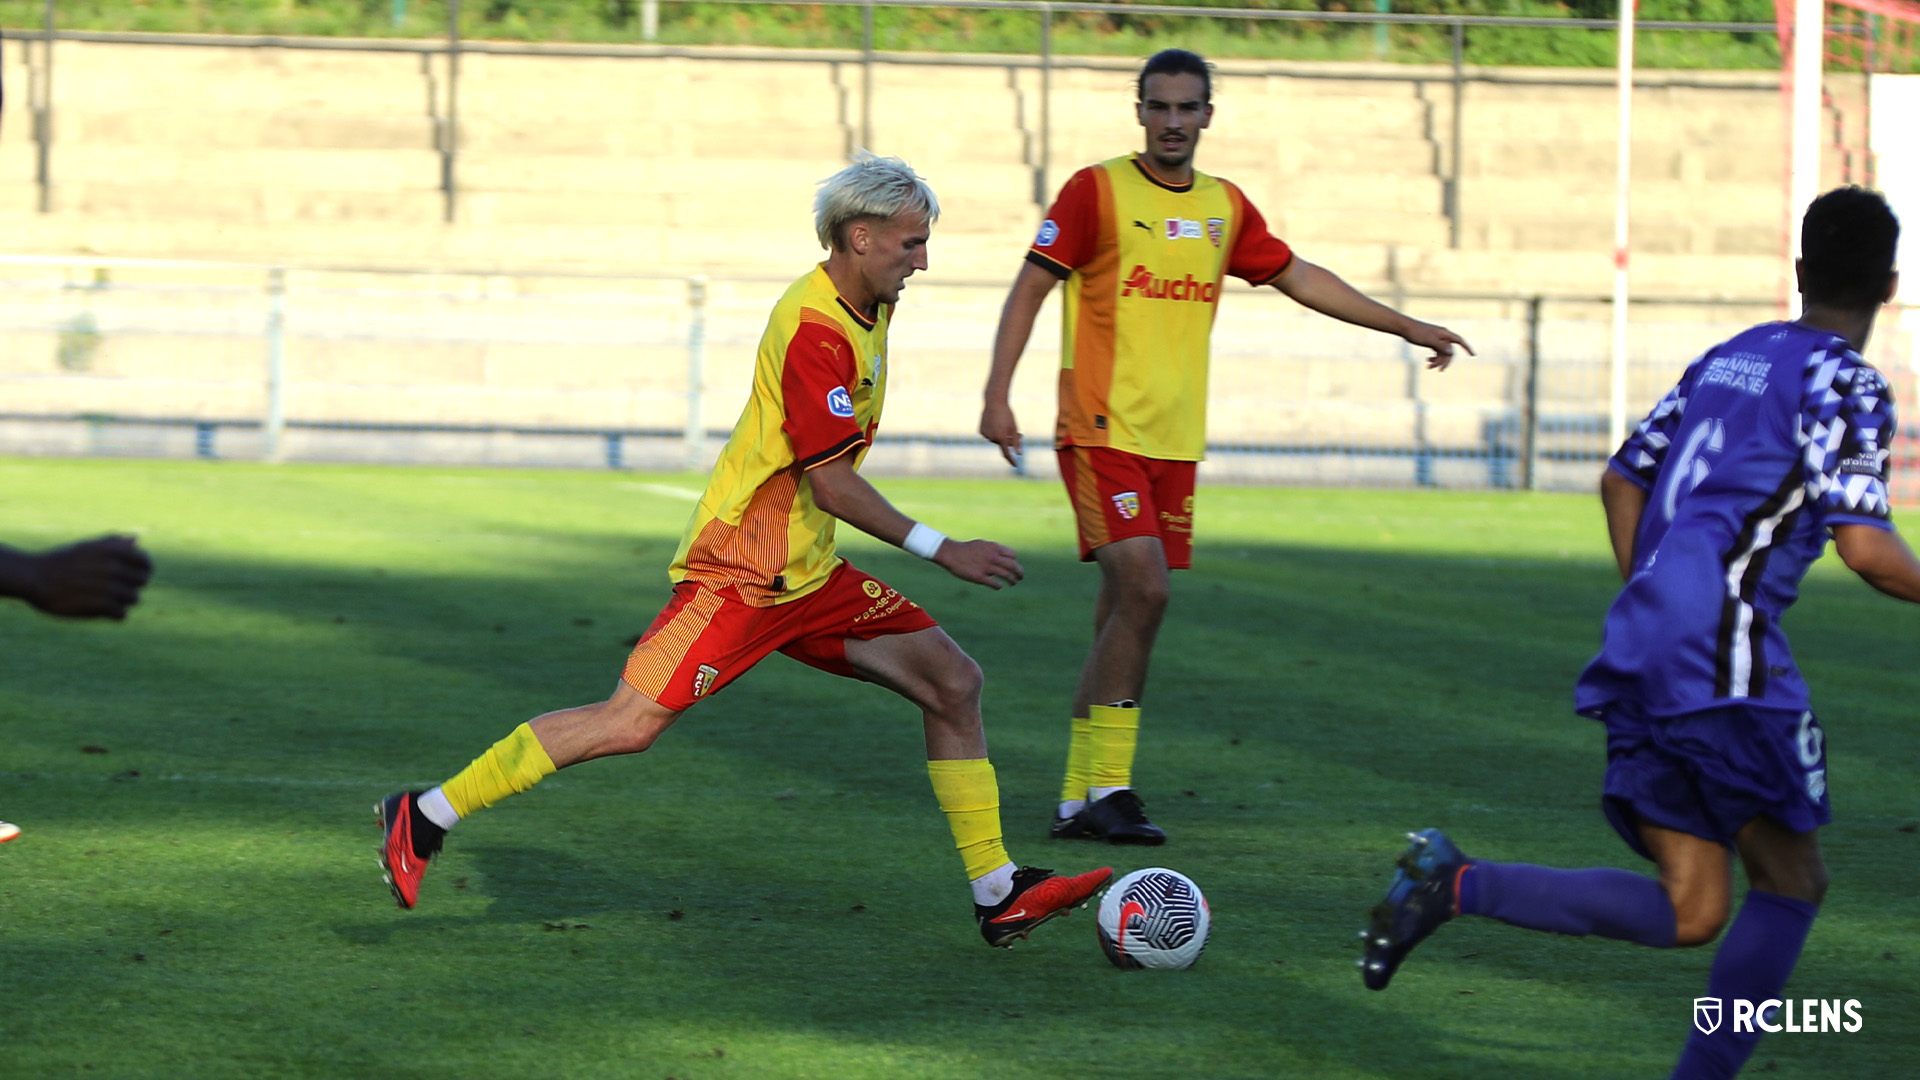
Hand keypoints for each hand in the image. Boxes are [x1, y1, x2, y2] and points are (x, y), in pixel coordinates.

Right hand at [20, 535, 153, 618]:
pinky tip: (103, 610)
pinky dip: (114, 614)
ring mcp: (107, 586)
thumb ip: (113, 543)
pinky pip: (122, 614)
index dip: (143, 570)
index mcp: (111, 551)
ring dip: (122, 601)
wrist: (33, 577)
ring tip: (105, 599)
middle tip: (115, 588)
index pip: (145, 563)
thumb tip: (136, 540)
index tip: (134, 575)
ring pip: (133, 598)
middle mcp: (112, 567)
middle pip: (141, 582)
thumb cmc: (61, 561)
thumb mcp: (87, 547)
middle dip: (131, 585)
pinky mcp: (98, 605)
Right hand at [932, 538, 1023, 589]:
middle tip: (1020, 577)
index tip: (1013, 565)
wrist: (951, 553)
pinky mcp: (980, 577)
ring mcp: (987, 567)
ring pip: (1006, 575)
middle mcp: (993, 557)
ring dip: (1012, 580)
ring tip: (1013, 583)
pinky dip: (999, 586)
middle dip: (1019, 572)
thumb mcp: (982, 544)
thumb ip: (993, 550)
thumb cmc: (966, 549)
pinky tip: (999, 587)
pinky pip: (995, 584)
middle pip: (1013, 566)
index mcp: (994, 548)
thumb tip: (1002, 555)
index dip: (1014, 561)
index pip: (1012, 555)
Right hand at [979, 398, 1023, 467]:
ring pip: (996, 439)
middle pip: (1002, 444)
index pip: (1006, 453)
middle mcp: (992, 438)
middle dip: (1010, 440)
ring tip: (1004, 424)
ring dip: (1001, 435)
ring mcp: (985, 434)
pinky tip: (995, 422)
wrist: (994, 402)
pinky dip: (993, 431)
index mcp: (1001, 437)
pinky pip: (989, 434)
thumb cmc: (1007, 414)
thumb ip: (1016, 441)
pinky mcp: (981, 430)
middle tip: (1019, 434)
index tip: (1016, 465)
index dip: (1011, 460)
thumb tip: (1019, 454)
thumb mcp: (1014, 427)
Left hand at [1403, 320, 1473, 370]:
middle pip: (1450, 351)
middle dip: (1445, 361)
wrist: (1405, 328)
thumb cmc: (1417, 332)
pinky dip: (1434, 358)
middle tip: (1439, 370)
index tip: (1473, 356)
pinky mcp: (1431, 342)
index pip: (1460, 341)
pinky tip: (1428, 362)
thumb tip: (1451, 352)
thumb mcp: (1429, 340)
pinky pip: (1436, 352)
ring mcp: (1437, 340)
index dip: (1467, 348)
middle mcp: (1443, 336)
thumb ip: (1440, 346)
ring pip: (1442, 353)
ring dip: (1438, 361)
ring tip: (1428, 366)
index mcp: (1445, 334)